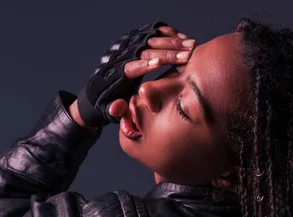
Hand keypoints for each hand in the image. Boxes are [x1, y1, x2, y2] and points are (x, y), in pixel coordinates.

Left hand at [75, 21, 194, 127]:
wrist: (100, 85)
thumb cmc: (108, 100)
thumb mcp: (108, 109)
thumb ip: (113, 109)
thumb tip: (116, 108)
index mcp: (116, 72)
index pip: (131, 66)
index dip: (144, 64)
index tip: (159, 64)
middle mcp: (123, 54)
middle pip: (146, 50)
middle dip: (167, 53)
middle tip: (187, 56)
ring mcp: (130, 44)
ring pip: (152, 39)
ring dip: (173, 42)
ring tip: (191, 46)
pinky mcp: (137, 38)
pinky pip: (155, 32)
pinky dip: (170, 34)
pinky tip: (185, 39)